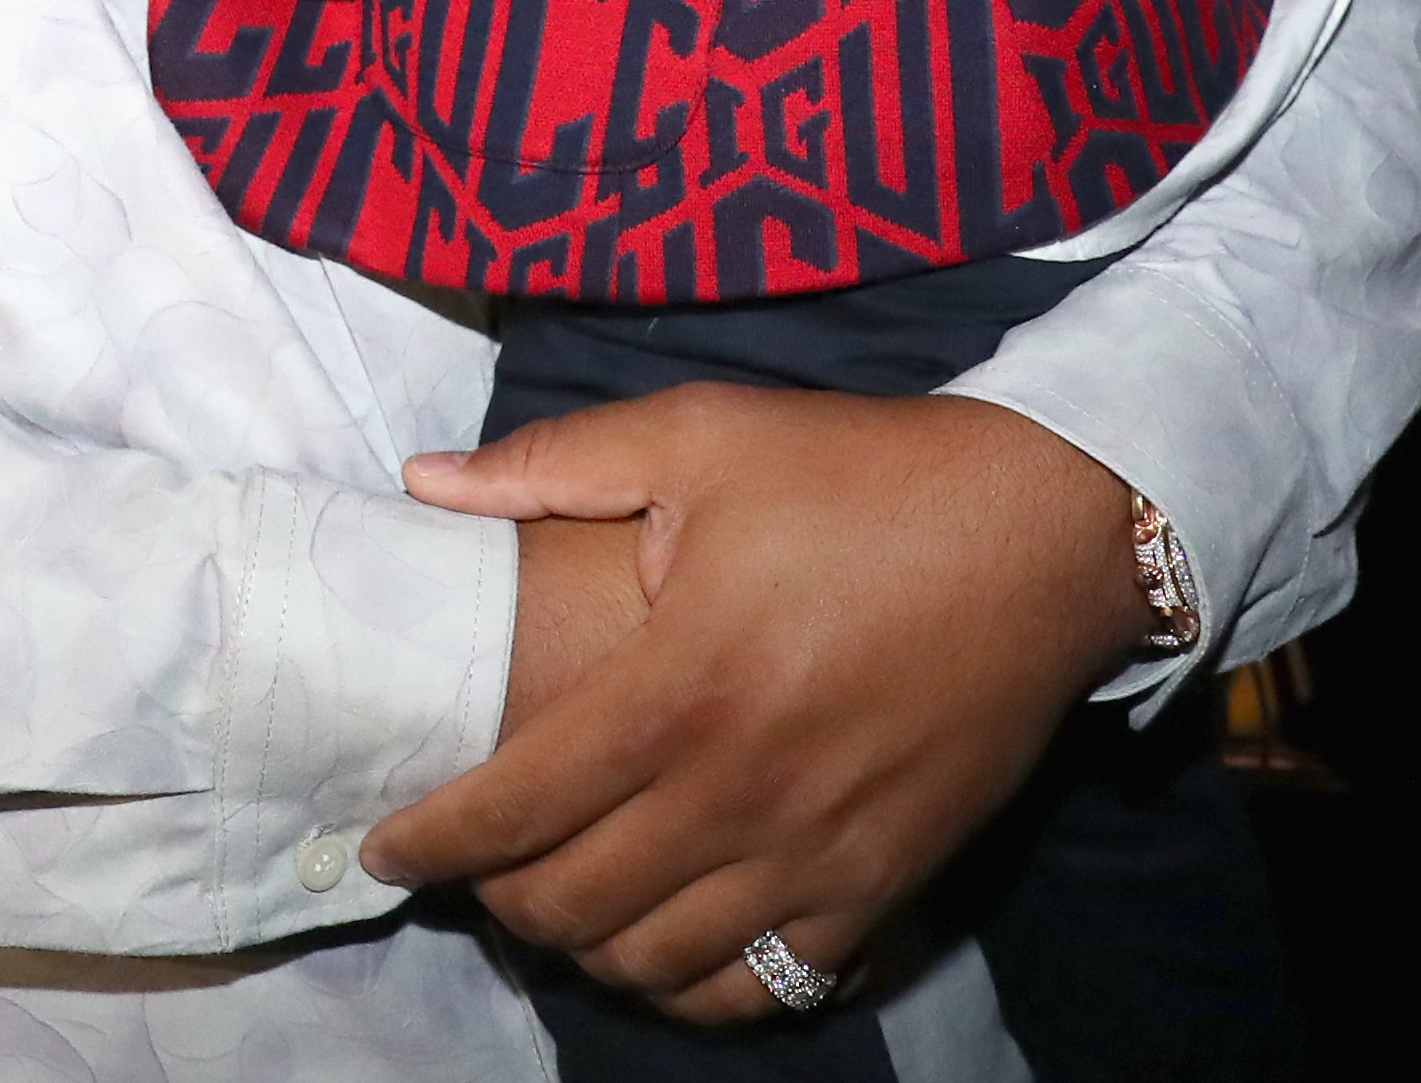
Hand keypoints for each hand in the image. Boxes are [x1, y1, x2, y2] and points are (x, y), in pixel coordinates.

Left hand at [364, 386, 1139, 1023]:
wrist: (1040, 532)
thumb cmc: (857, 474)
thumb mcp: (697, 434)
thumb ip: (549, 464)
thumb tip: (424, 482)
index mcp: (677, 690)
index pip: (516, 804)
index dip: (433, 838)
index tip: (380, 846)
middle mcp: (739, 794)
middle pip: (575, 904)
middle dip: (497, 898)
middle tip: (470, 864)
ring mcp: (817, 854)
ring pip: (660, 963)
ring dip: (586, 948)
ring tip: (552, 900)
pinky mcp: (885, 882)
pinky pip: (768, 985)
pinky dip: (696, 984)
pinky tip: (663, 944)